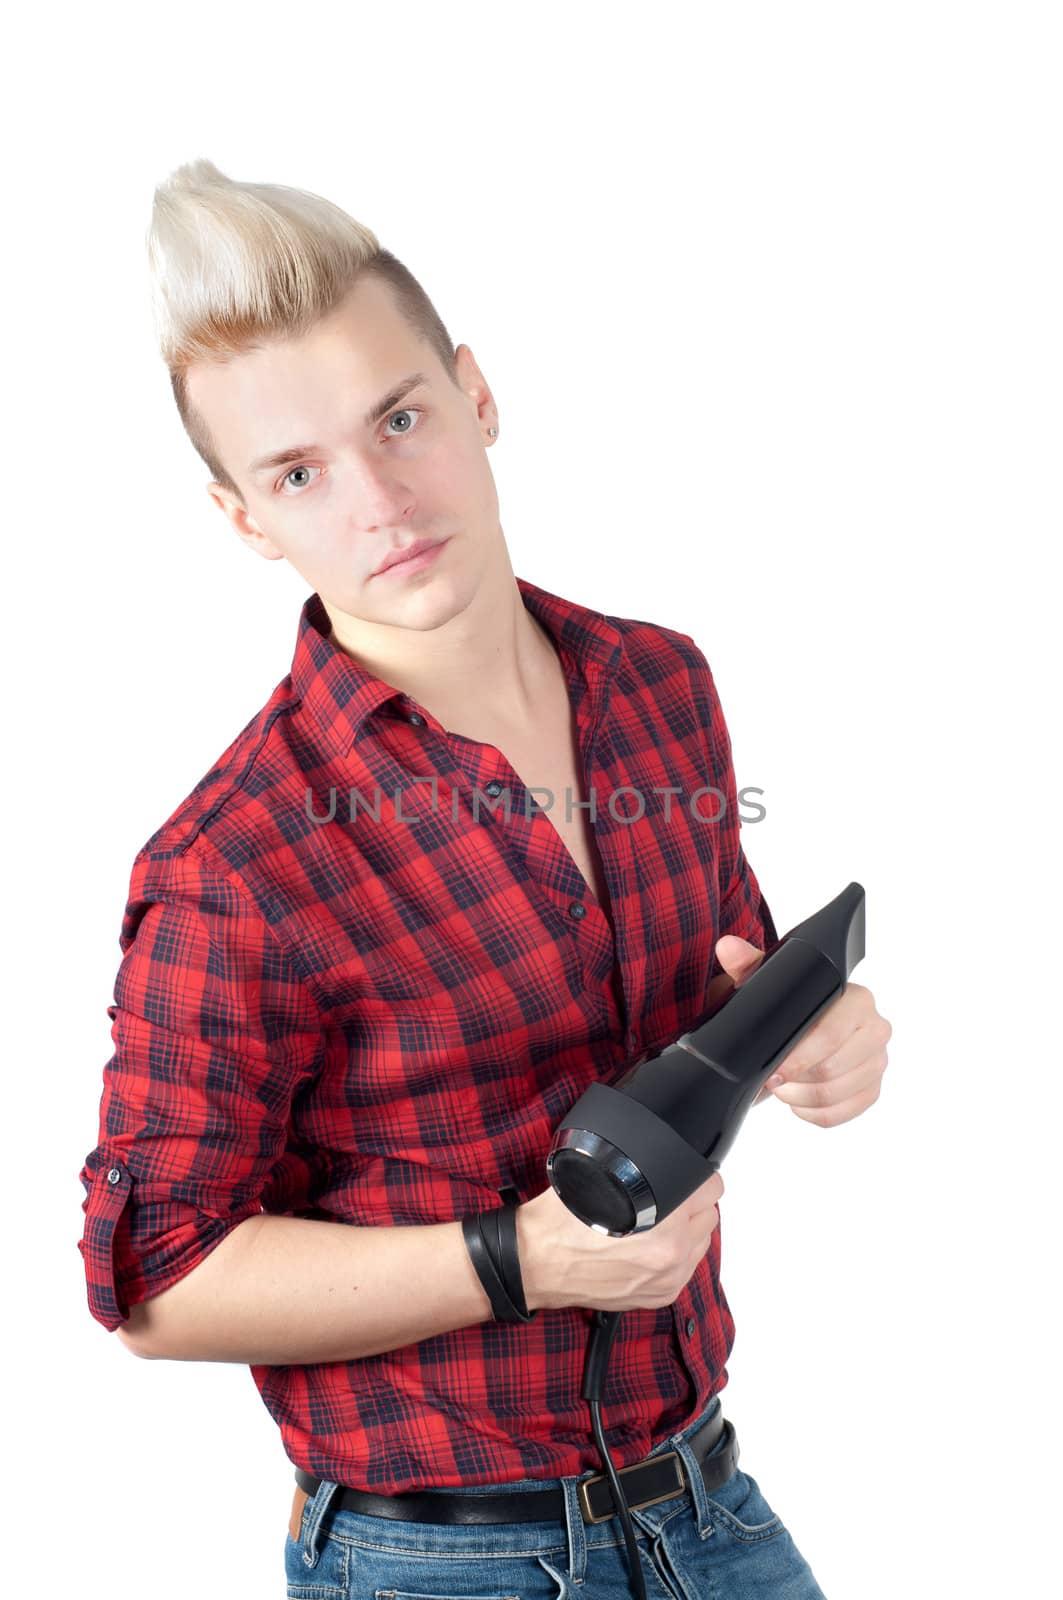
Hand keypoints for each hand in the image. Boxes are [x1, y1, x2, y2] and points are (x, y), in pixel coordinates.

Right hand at [516, 1169, 725, 1313]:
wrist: (536, 1263)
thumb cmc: (560, 1225)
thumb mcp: (598, 1175)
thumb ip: (637, 1167)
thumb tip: (659, 1154)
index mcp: (664, 1225)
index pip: (710, 1189)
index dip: (699, 1176)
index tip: (690, 1174)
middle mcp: (670, 1256)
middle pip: (710, 1215)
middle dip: (694, 1202)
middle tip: (673, 1195)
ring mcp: (667, 1279)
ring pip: (702, 1242)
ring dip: (689, 1229)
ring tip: (662, 1220)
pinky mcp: (660, 1295)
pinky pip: (687, 1267)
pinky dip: (678, 1254)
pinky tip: (655, 1243)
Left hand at [711, 934, 892, 1126]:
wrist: (799, 1025)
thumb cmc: (786, 1003)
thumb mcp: (764, 981)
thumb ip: (747, 963)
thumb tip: (727, 946)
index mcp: (857, 999)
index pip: (830, 1035)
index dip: (796, 1057)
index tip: (771, 1068)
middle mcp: (875, 1029)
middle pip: (832, 1069)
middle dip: (795, 1079)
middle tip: (771, 1078)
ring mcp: (876, 1062)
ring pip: (835, 1094)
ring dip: (799, 1097)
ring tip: (782, 1087)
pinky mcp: (872, 1089)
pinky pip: (842, 1113)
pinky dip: (814, 1113)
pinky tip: (798, 1100)